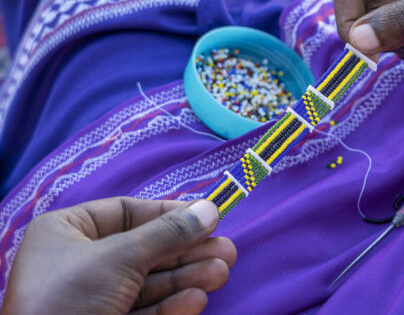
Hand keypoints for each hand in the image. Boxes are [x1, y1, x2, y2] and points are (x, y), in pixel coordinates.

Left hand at [2, 197, 235, 314]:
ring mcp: (91, 299)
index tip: (205, 216)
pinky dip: (171, 306)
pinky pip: (143, 312)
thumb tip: (210, 209)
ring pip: (149, 283)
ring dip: (187, 278)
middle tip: (226, 250)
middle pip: (145, 249)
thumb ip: (169, 233)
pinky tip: (196, 300)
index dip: (168, 213)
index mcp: (66, 233)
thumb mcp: (121, 256)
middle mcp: (78, 263)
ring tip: (222, 272)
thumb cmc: (70, 298)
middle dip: (187, 251)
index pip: (126, 212)